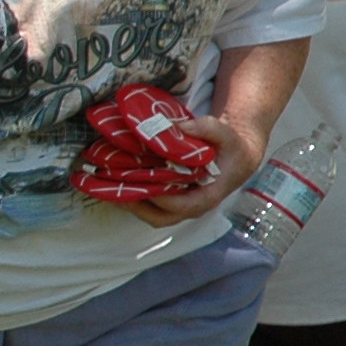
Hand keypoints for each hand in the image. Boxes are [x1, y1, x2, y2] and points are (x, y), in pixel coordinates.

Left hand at [128, 110, 263, 227]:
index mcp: (209, 195)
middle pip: (162, 217)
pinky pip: (151, 207)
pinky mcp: (173, 200)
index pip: (183, 205)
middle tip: (116, 190)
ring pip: (153, 215)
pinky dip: (134, 199)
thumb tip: (176, 127)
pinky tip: (117, 185)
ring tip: (109, 189)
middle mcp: (194, 205)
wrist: (237, 154)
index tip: (144, 183)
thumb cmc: (231, 146)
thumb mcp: (224, 133)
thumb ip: (204, 128)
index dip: (162, 198)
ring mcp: (182, 205)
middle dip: (137, 206)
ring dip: (131, 204)